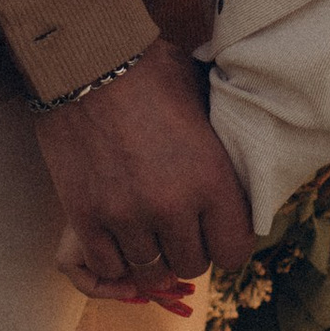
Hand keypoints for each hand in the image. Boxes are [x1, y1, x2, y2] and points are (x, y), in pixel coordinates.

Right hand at [35, 44, 254, 301]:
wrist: (85, 59)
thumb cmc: (150, 72)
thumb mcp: (203, 104)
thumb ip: (220, 147)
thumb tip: (244, 160)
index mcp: (212, 178)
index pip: (235, 252)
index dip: (227, 243)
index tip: (216, 231)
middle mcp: (173, 206)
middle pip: (193, 266)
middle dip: (189, 249)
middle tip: (179, 228)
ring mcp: (126, 215)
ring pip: (150, 270)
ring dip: (151, 255)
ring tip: (147, 231)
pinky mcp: (85, 217)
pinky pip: (107, 266)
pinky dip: (114, 258)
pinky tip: (117, 236)